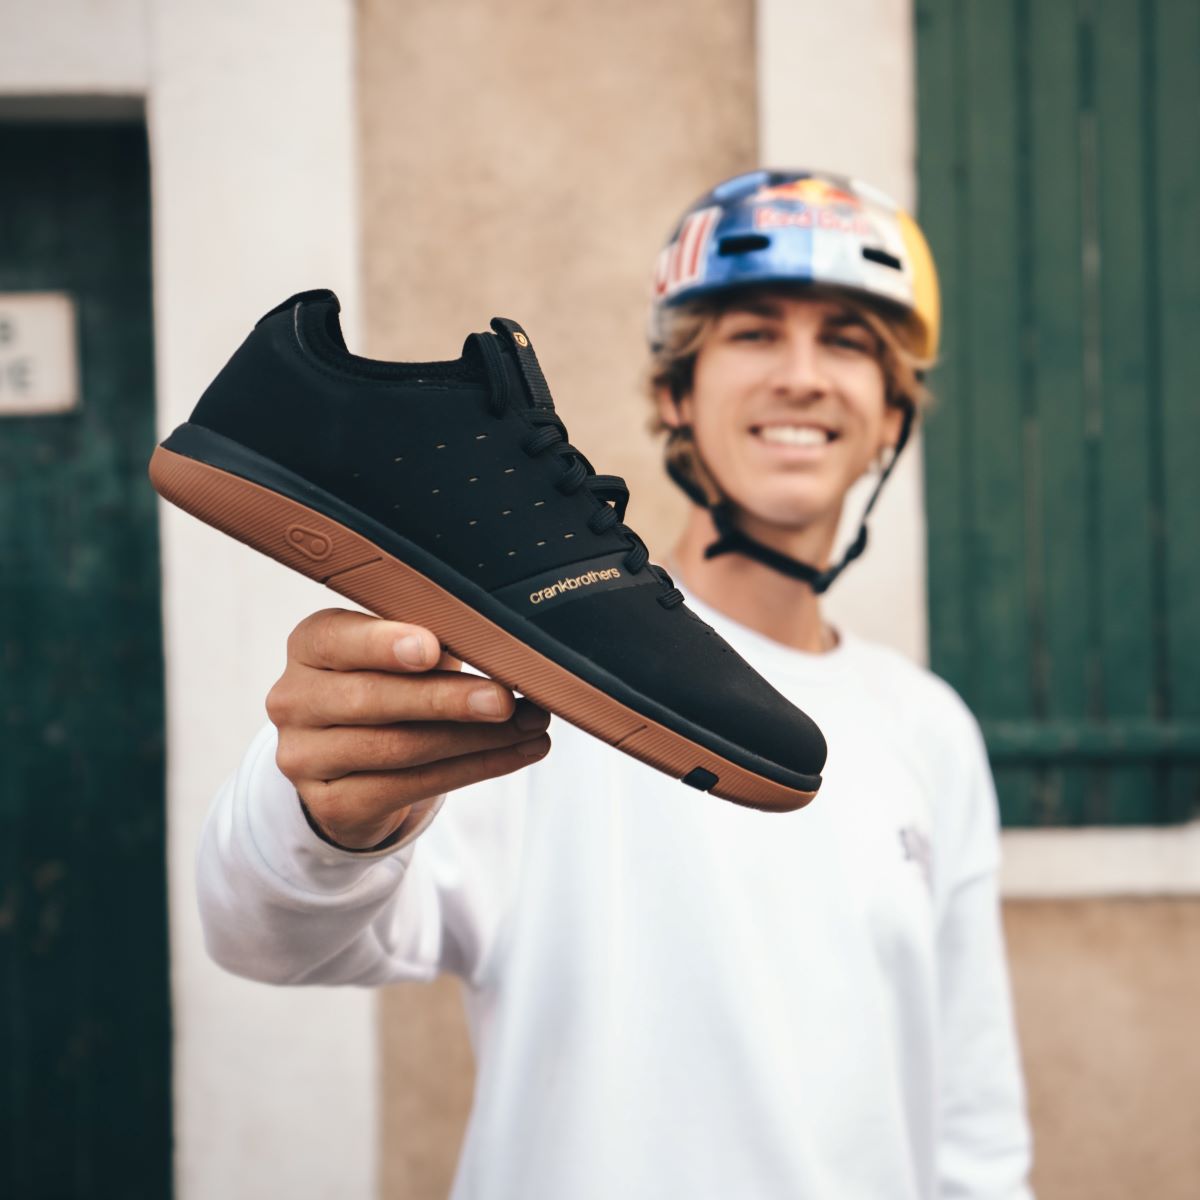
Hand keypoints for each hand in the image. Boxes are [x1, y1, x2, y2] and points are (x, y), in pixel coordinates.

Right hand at [265, 608, 550, 848]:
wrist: (353, 762)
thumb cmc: (390, 683)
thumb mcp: (401, 652)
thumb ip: (431, 640)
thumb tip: (497, 640)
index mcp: (309, 646)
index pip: (338, 640)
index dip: (384, 644)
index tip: (432, 649)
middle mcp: (294, 700)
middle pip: (373, 700)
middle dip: (447, 700)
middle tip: (505, 699)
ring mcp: (305, 757)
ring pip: (398, 748)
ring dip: (475, 739)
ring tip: (530, 725)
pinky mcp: (331, 804)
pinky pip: (409, 788)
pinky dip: (474, 769)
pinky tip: (516, 753)